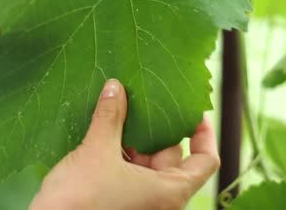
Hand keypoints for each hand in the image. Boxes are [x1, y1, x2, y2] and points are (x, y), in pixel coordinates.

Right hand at [30, 79, 219, 209]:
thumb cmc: (80, 200)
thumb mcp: (97, 151)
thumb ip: (110, 117)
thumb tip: (115, 88)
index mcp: (169, 192)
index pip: (205, 162)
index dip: (203, 134)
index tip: (193, 112)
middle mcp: (160, 200)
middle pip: (171, 157)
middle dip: (157, 128)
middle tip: (144, 100)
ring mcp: (139, 202)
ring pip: (147, 163)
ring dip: (134, 138)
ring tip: (121, 111)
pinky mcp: (119, 201)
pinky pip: (128, 172)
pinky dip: (121, 152)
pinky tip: (106, 131)